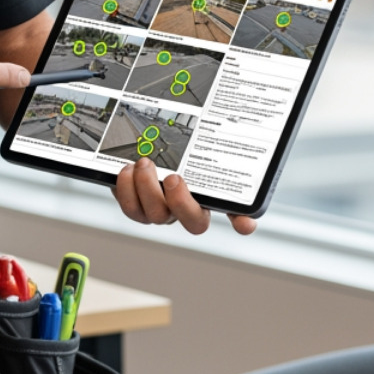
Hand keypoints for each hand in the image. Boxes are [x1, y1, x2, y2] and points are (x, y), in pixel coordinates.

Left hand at [113, 158, 256, 235]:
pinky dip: (125, 188)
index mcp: (206, 198)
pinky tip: (127, 170)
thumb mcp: (197, 154)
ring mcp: (158, 209)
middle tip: (174, 177)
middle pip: (189, 221)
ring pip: (154, 215)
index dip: (242, 222)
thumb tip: (247, 182)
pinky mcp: (134, 202)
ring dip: (146, 190)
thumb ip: (220, 163)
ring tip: (143, 165)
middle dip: (180, 201)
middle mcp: (183, 210)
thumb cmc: (174, 157)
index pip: (235, 214)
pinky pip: (129, 206)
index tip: (246, 222)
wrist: (141, 150)